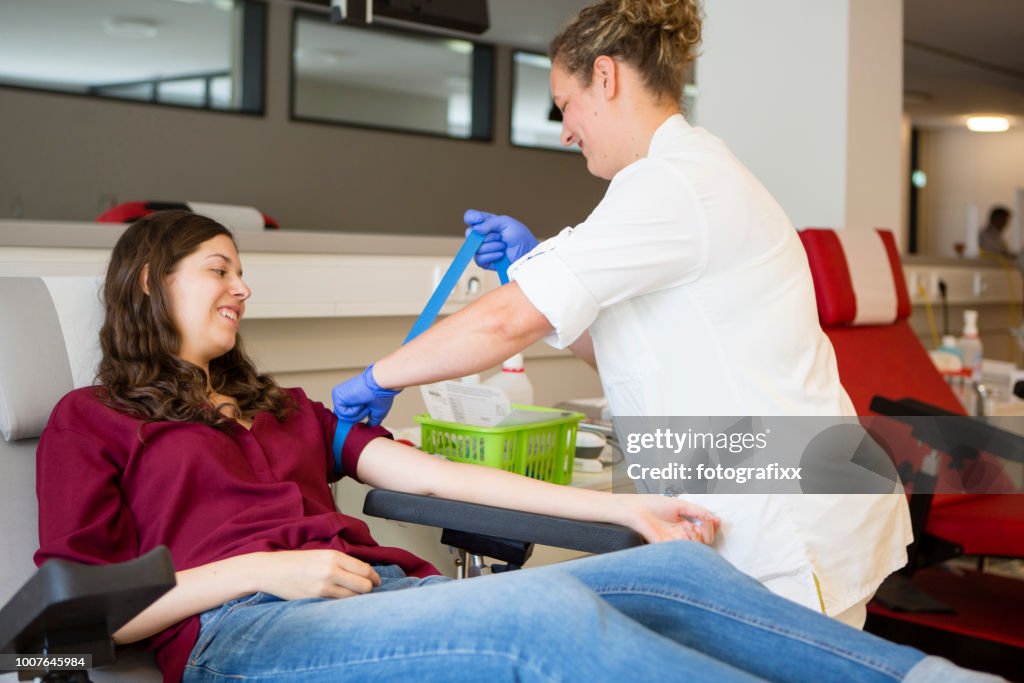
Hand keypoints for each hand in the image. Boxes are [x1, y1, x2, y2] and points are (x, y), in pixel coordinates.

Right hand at [254, 549, 380, 599]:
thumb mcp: (321, 555)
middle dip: (368, 589)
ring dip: (357, 599)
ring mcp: (324, 585)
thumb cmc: (296, 562)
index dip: (374, 578)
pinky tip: (341, 603)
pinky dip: (343, 605)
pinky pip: (338, 605)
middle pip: (364, 585)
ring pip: (353, 597)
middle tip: (367, 591)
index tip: (376, 582)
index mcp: (334, 556)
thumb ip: (341, 563)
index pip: (365, 569)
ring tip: (353, 597)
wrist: (271, 570)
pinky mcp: (316, 598)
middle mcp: (331, 569)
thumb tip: (362, 573)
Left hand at [332, 364, 399, 425]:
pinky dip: (354, 410)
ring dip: (357, 414)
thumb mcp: (376, 412)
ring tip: (364, 403)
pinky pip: (342, 413)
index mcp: (351, 401)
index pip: (347, 417)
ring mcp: (339, 396)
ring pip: (343, 418)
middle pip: (344, 420)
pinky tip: (359, 401)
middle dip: (358, 417)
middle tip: (366, 406)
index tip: (365, 415)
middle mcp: (343, 398)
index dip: (355, 420)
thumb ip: (371, 421)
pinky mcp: (336, 394)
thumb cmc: (381, 395)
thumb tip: (369, 429)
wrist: (380, 384)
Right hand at [464, 209, 538, 268]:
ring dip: (493, 246)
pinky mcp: (484, 261)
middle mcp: (482, 235)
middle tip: (500, 236)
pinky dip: (492, 256)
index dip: (471, 218)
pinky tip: (501, 254)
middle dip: (487, 235)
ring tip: (503, 246)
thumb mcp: (506, 222)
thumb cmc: (520, 237)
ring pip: (476, 247)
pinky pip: (479, 258)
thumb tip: (475, 229)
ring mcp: (482, 249)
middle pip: (469, 233)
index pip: (470, 217)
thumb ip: (489, 222)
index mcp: (486, 223)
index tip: (479, 220)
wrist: (527, 254)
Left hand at [615, 495, 720, 544]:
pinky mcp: (668, 548)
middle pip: (705, 541)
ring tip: (688, 528)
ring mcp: (675, 542)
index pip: (706, 531)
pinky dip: (690, 540)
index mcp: (684, 525)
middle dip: (707, 532)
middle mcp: (681, 535)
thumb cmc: (652, 505)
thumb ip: (698, 512)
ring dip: (698, 536)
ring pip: (697, 547)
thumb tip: (717, 519)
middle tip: (700, 524)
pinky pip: (685, 550)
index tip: (712, 521)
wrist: (634, 509)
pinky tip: (685, 531)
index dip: (712, 527)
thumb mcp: (680, 505)